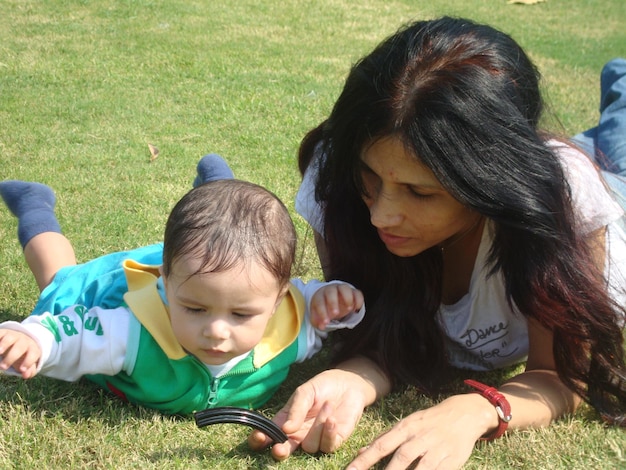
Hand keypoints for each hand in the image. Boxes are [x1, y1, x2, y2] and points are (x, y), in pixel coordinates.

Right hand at [0, 328, 40, 378]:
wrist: (19, 339)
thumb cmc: (23, 355)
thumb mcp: (27, 363)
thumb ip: (29, 370)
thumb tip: (26, 375)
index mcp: (32, 348)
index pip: (34, 353)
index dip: (29, 361)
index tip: (22, 370)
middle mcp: (23, 340)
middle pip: (20, 347)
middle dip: (12, 357)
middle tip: (3, 367)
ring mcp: (12, 335)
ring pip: (9, 338)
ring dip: (4, 345)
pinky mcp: (3, 332)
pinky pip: (0, 333)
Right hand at [248, 368, 368, 459]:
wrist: (349, 384)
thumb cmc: (323, 386)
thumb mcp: (306, 392)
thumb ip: (296, 409)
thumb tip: (285, 429)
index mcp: (286, 420)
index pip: (269, 433)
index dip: (260, 438)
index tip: (259, 438)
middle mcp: (298, 434)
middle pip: (285, 450)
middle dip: (280, 451)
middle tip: (279, 449)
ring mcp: (315, 439)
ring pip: (309, 446)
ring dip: (317, 426)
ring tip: (327, 404)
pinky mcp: (333, 442)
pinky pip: (327, 446)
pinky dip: (329, 432)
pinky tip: (332, 418)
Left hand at [309, 283, 363, 328]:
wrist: (331, 298)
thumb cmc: (324, 307)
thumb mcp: (318, 315)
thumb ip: (318, 321)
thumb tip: (322, 326)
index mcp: (320, 295)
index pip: (319, 302)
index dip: (322, 312)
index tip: (326, 322)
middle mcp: (331, 290)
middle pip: (331, 291)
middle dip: (333, 302)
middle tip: (336, 314)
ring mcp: (342, 289)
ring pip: (344, 288)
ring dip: (347, 298)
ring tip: (349, 309)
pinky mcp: (353, 292)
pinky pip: (357, 293)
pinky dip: (358, 300)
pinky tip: (356, 309)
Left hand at [346, 394, 491, 469]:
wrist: (464, 414)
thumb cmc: (428, 421)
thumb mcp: (406, 424)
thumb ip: (384, 438)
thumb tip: (360, 452)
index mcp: (405, 428)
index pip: (381, 445)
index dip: (365, 459)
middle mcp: (420, 438)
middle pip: (400, 458)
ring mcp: (436, 450)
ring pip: (419, 468)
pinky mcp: (451, 461)